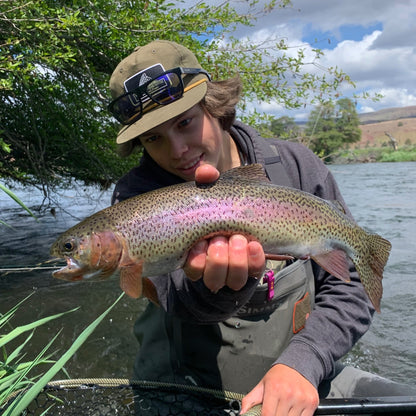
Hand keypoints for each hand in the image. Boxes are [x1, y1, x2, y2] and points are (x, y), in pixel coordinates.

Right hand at [183, 164, 265, 291]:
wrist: (247, 217)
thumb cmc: (222, 207)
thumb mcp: (211, 194)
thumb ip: (206, 182)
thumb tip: (205, 172)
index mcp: (197, 254)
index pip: (192, 268)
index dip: (196, 262)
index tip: (200, 244)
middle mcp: (214, 267)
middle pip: (212, 277)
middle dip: (218, 259)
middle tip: (221, 238)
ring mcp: (235, 270)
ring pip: (233, 280)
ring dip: (235, 261)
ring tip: (238, 239)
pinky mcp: (254, 267)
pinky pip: (254, 272)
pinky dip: (255, 259)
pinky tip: (256, 244)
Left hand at [240, 364, 318, 415]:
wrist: (299, 364)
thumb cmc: (279, 376)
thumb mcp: (263, 384)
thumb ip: (250, 399)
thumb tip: (242, 412)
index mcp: (274, 388)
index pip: (267, 415)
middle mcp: (288, 393)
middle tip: (274, 410)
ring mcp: (301, 399)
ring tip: (283, 410)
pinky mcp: (312, 403)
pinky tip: (292, 411)